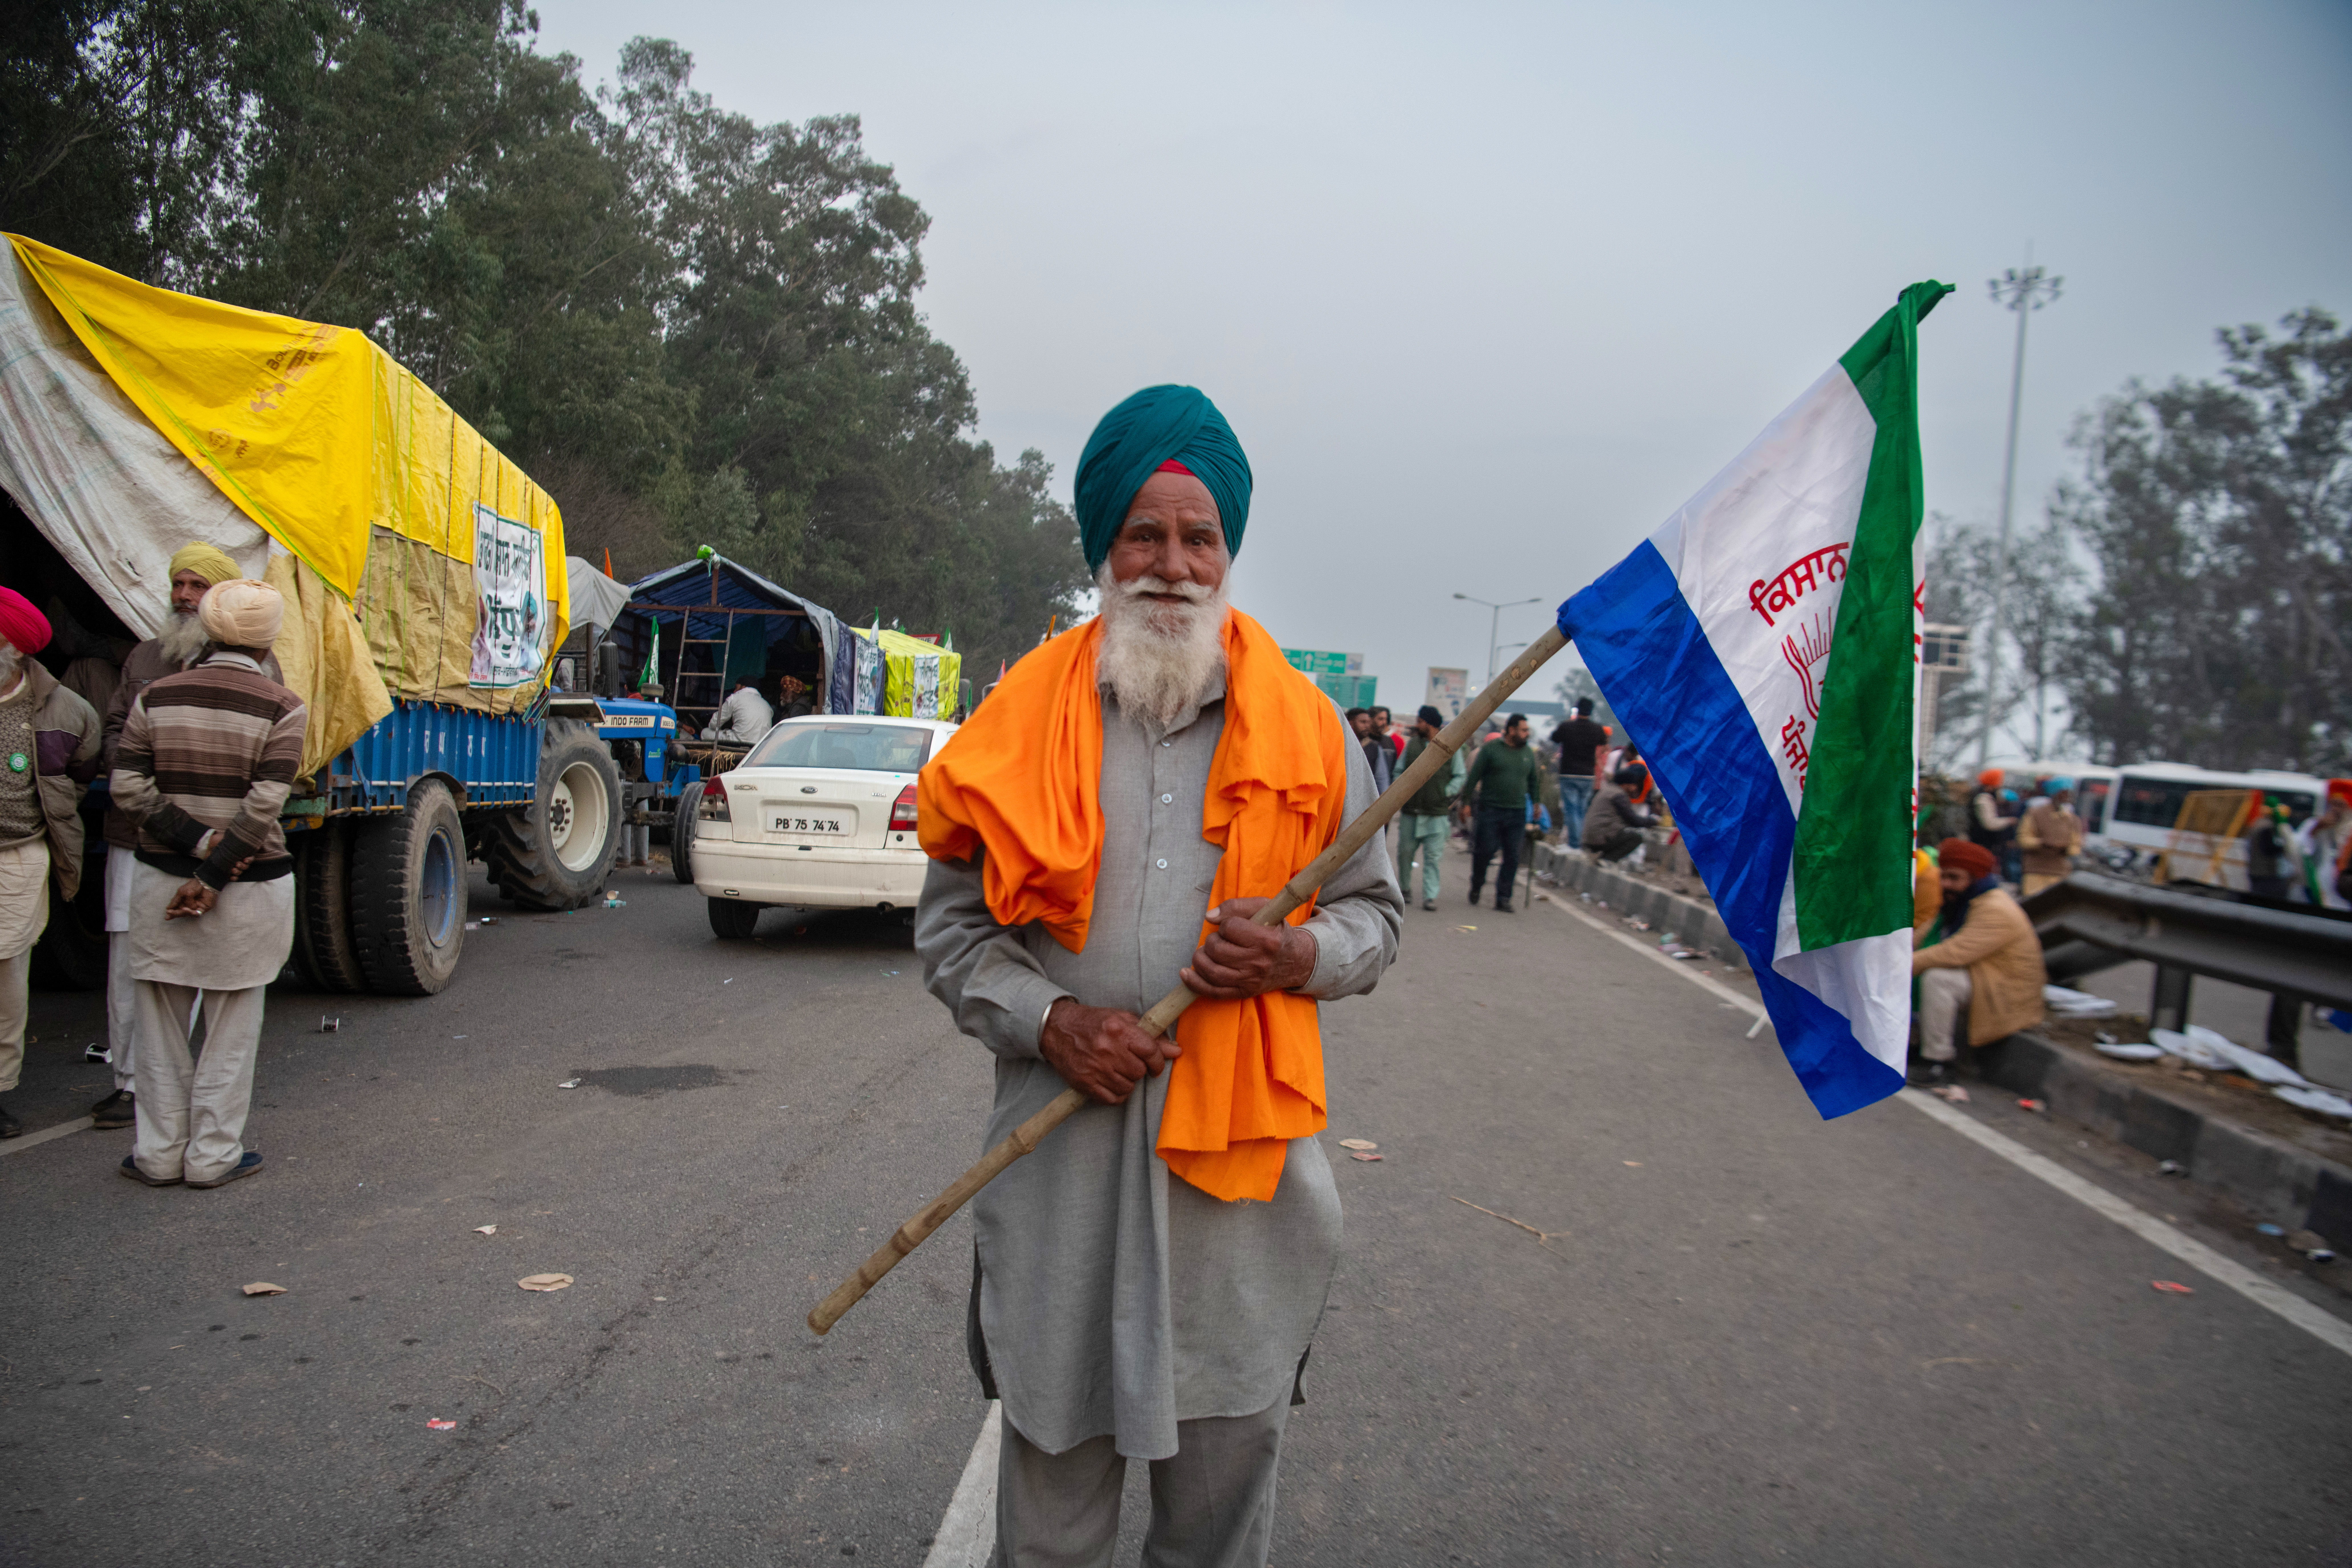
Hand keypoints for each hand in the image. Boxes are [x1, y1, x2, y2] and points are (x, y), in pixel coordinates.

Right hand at [165, 879, 215, 919]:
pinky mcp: (202, 909)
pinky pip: (196, 914)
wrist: (206, 883)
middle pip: (181, 912)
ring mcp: (195, 908)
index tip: (166, 916)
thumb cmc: (194, 886)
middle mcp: (188, 906)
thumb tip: (169, 908)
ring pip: (187, 914)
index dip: (171, 913)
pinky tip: (187, 909)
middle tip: (170, 914)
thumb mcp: (182, 892)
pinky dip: (191, 912)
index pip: (176, 908)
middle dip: (175, 913)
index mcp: (183, 901)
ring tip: (181, 909)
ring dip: (182, 912)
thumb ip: (176, 900)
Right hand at [1040, 999, 1182, 1105]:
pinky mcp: (1084, 1083)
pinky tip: (1110, 1082)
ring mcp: (1094, 1068)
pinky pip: (1113, 1099)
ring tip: (1117, 1070)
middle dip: (1138, 1069)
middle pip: (1139, 1072)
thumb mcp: (1123, 1019)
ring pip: (1128, 1088)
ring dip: (1127, 1081)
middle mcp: (1107, 1049)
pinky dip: (1116, 1094)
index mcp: (1118, 1030)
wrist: (1057, 1029)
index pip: (1150, 1051)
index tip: (1155, 1065)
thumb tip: (1176, 1050)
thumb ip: (1151, 1035)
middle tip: (1128, 1062)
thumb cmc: (1094, 1023)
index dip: (1158, 1061)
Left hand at [1180, 897, 1316, 999]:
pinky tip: (1185, 973)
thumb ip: (1237, 906)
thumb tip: (1209, 917)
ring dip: (1201, 958)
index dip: (1226, 924)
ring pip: (1212, 971)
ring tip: (1206, 952)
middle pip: (1217, 949)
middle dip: (1212, 941)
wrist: (1296, 961)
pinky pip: (1213, 992)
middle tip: (1221, 939)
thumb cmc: (1276, 931)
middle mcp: (1258, 962)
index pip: (1230, 927)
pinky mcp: (1243, 992)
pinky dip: (1195, 983)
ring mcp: (1250, 981)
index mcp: (1266, 940)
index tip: (1233, 927)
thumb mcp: (1264, 909)